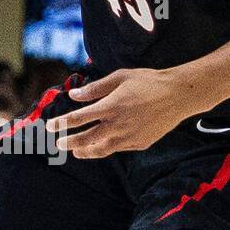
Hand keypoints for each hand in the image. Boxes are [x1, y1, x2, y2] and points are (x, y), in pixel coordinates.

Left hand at [46, 67, 208, 157]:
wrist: (178, 96)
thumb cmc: (149, 82)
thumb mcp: (120, 77)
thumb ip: (95, 88)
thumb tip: (73, 96)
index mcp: (111, 106)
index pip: (78, 119)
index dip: (61, 124)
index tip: (50, 126)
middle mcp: (118, 125)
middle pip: (85, 139)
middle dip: (68, 142)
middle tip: (57, 144)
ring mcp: (129, 137)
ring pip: (101, 150)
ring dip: (85, 151)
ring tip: (76, 152)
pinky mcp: (139, 144)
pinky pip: (118, 148)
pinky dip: (106, 148)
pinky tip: (101, 145)